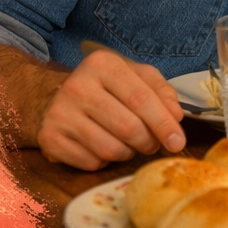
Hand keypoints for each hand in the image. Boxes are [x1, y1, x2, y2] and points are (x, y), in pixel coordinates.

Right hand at [36, 49, 185, 169]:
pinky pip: (91, 162)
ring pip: (110, 149)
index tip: (178, 141)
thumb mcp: (136, 76)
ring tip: (129, 143)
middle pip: (128, 127)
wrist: (54, 96)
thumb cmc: (106, 87)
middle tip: (153, 143)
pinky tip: (103, 146)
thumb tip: (176, 116)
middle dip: (148, 141)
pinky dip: (105, 161)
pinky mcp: (49, 138)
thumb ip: (161, 91)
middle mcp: (77, 86)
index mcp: (102, 65)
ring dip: (128, 152)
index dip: (163, 123)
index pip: (140, 98)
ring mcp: (59, 114)